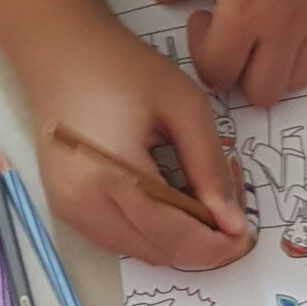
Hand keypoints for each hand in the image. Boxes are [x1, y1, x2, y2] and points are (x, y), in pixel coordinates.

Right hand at [32, 0, 253, 269]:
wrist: (61, 53)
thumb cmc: (125, 69)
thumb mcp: (184, 106)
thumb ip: (209, 166)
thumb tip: (233, 223)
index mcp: (112, 176)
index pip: (174, 236)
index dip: (216, 244)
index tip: (245, 232)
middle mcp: (83, 205)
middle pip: (158, 252)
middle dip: (201, 241)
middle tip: (227, 207)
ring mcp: (69, 211)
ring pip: (140, 252)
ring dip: (176, 239)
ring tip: (198, 199)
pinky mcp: (64, 209)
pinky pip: (119, 239)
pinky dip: (150, 231)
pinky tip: (167, 199)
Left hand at [159, 0, 306, 105]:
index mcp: (245, 13)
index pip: (217, 72)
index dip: (199, 53)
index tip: (201, 15)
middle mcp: (285, 29)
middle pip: (259, 94)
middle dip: (236, 75)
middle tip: (227, 35)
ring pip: (296, 81)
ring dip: (272, 69)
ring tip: (261, 31)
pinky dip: (304, 49)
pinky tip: (292, 15)